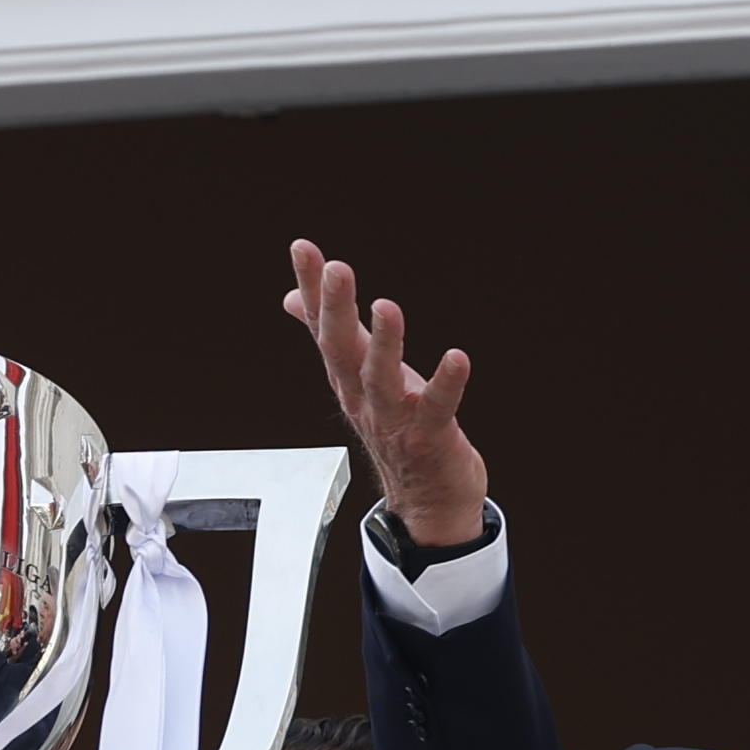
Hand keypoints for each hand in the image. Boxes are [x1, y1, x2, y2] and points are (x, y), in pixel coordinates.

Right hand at [283, 239, 488, 548]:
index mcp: (346, 377)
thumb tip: (293, 299)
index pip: (323, 326)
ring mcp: (392, 419)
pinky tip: (457, 358)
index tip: (303, 248)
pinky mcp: (428, 438)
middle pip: (342, 349)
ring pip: (381, 379)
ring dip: (384, 343)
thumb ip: (332, 335)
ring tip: (386, 306)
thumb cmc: (396, 430)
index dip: (312, 287)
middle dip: (337, 309)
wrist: (425, 501)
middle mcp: (362, 396)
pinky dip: (445, 385)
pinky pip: (436, 409)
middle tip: (337, 268)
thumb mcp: (358, 378)